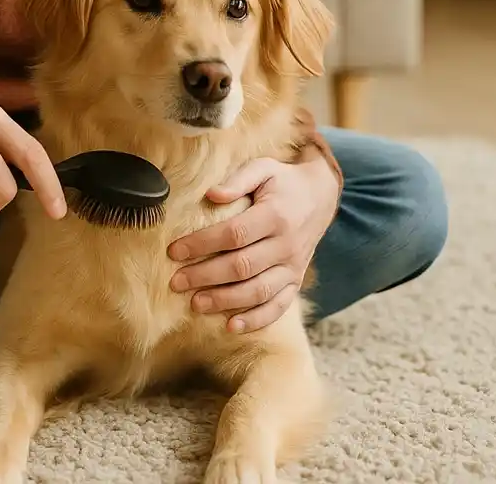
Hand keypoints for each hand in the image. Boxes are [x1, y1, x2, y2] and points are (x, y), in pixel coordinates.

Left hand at [167, 155, 337, 332]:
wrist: (321, 196)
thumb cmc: (283, 181)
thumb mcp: (263, 168)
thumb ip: (238, 179)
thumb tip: (211, 194)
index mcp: (275, 215)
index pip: (234, 234)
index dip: (202, 244)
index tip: (174, 251)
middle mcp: (286, 244)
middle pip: (242, 267)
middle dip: (205, 276)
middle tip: (176, 282)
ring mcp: (294, 266)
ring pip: (258, 291)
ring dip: (225, 301)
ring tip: (195, 304)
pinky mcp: (297, 280)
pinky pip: (278, 306)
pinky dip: (256, 319)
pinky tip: (232, 326)